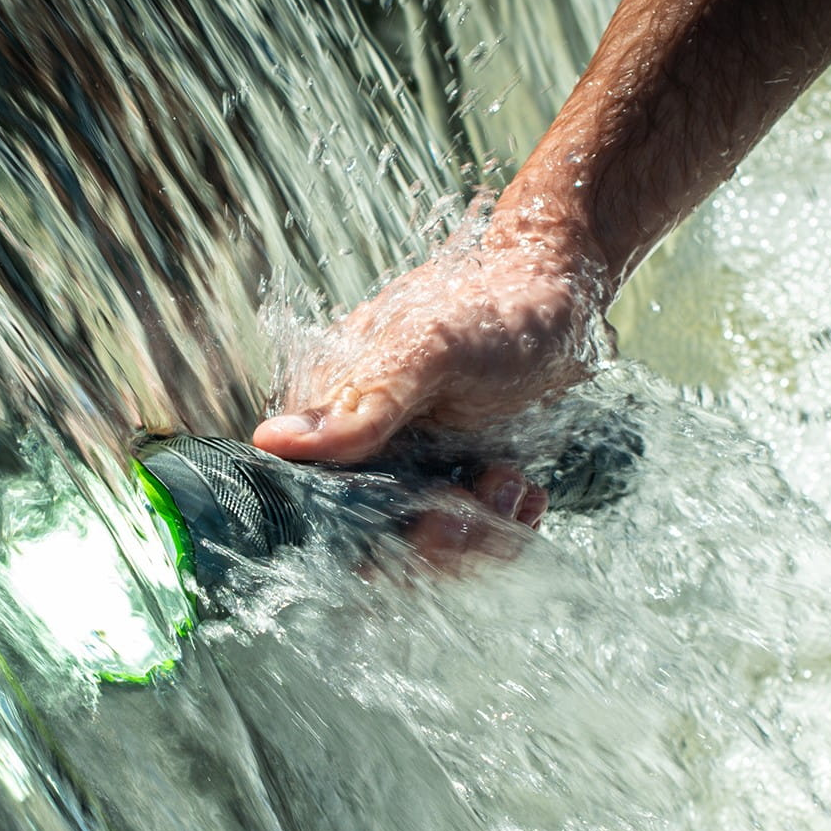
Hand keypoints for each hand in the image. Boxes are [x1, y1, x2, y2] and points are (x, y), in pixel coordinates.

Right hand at [251, 212, 609, 558]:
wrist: (559, 286)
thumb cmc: (493, 307)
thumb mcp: (429, 349)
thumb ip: (361, 402)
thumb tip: (271, 440)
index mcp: (336, 415)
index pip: (324, 506)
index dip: (376, 531)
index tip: (437, 516)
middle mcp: (365, 448)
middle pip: (380, 537)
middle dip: (442, 537)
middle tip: (492, 491)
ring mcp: (411, 465)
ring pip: (428, 544)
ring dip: (480, 530)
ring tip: (513, 483)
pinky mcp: (453, 475)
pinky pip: (466, 532)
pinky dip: (501, 525)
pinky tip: (525, 492)